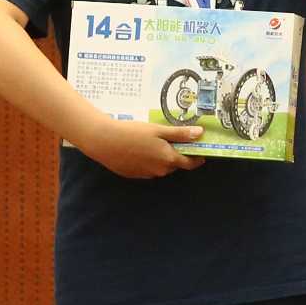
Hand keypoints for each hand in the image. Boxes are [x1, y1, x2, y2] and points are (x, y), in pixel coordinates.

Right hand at [81, 117, 206, 178]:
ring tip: (151, 141)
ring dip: (161, 157)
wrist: (105, 141)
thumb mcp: (158, 130)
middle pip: (174, 164)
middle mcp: (160, 171)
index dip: (197, 157)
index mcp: (168, 159)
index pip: (190, 163)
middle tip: (169, 138)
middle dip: (175, 154)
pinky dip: (148, 160)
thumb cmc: (133, 133)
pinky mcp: (135, 175)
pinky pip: (148, 168)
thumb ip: (180, 134)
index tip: (200, 151)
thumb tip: (200, 134)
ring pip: (161, 166)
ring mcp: (147, 174)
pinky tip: (139, 148)